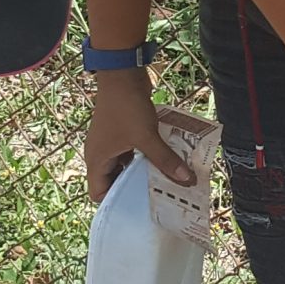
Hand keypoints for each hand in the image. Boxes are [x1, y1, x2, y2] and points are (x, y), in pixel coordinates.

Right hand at [83, 69, 193, 198]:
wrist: (122, 72)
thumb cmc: (126, 107)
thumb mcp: (146, 136)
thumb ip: (165, 160)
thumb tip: (187, 181)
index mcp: (97, 160)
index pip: (99, 193)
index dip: (115, 205)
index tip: (138, 211)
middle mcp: (100, 154)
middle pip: (113, 182)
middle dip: (133, 191)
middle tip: (156, 202)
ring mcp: (111, 142)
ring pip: (125, 166)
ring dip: (141, 173)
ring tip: (163, 186)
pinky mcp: (122, 131)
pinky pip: (131, 152)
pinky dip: (144, 158)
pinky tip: (163, 162)